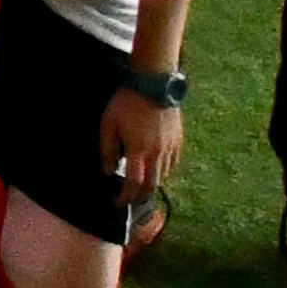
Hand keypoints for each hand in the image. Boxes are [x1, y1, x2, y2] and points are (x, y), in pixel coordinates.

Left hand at [102, 86, 181, 209]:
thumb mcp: (108, 125)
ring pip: (164, 176)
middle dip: (139, 196)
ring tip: (139, 186)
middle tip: (129, 199)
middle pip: (152, 185)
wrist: (154, 85)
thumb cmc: (126, 104)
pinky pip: (173, 164)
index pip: (134, 183)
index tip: (117, 201)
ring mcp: (170, 148)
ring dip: (151, 185)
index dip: (125, 196)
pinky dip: (163, 172)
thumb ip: (108, 150)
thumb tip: (109, 172)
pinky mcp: (178, 141)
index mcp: (139, 151)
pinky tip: (154, 170)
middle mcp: (158, 153)